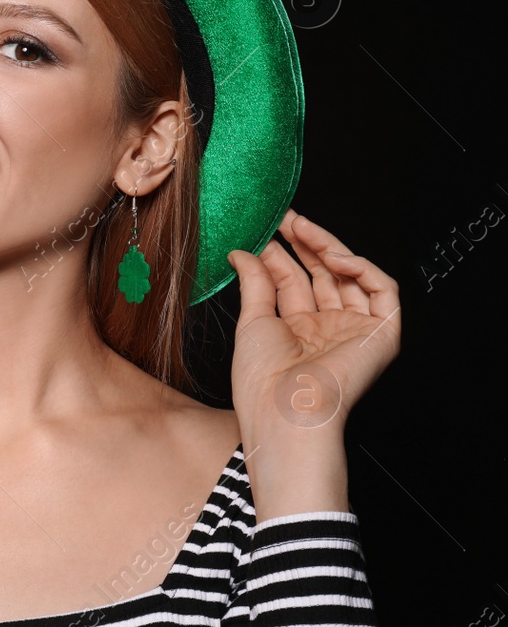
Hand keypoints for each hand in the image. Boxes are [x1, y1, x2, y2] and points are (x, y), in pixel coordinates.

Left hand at [226, 207, 400, 439]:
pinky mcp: (382, 335)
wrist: (286, 410)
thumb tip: (243, 251)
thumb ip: (255, 282)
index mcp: (297, 331)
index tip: (263, 229)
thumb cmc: (263, 379)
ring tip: (301, 226)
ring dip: (328, 247)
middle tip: (285, 216)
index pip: (293, 281)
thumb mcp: (253, 321)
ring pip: (351, 277)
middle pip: (323, 275)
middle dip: (304, 243)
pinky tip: (335, 256)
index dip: (280, 254)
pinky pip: (383, 291)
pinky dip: (362, 268)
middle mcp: (328, 329)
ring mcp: (355, 330)